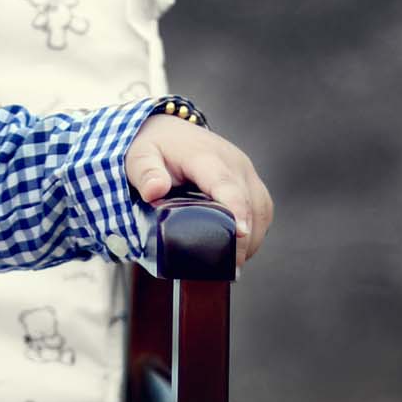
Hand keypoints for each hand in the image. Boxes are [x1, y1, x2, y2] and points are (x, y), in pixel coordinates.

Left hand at [124, 114, 271, 267]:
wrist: (168, 131)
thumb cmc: (153, 147)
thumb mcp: (139, 156)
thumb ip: (145, 172)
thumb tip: (154, 190)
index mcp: (206, 157)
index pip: (227, 185)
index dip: (237, 210)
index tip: (240, 234)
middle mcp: (233, 162)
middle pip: (250, 204)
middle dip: (243, 239)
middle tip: (227, 269)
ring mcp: (245, 171)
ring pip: (261, 209)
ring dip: (252, 237)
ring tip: (233, 264)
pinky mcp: (249, 180)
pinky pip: (262, 207)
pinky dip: (256, 229)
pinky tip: (241, 249)